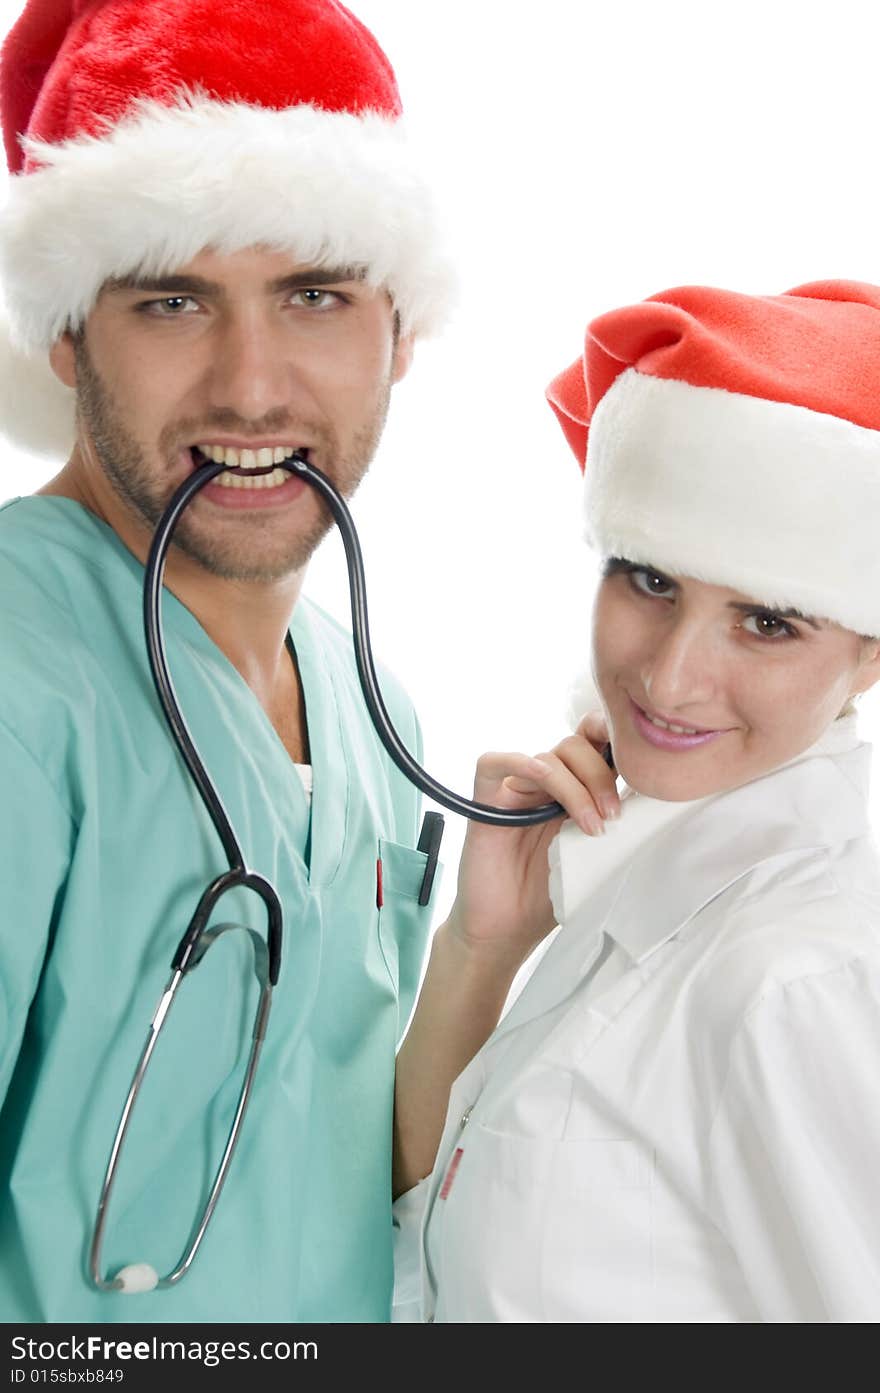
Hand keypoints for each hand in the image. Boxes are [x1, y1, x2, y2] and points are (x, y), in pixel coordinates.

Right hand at [446, 710, 618, 969]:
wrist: (508, 930)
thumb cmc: (549, 896)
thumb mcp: (597, 855)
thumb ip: (615, 823)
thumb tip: (658, 804)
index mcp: (574, 789)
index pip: (593, 741)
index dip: (614, 741)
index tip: (638, 773)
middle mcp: (545, 783)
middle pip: (575, 745)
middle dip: (601, 775)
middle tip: (613, 815)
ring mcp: (515, 789)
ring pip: (548, 757)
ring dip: (576, 787)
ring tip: (591, 826)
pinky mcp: (485, 800)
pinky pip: (494, 763)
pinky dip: (520, 764)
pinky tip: (541, 785)